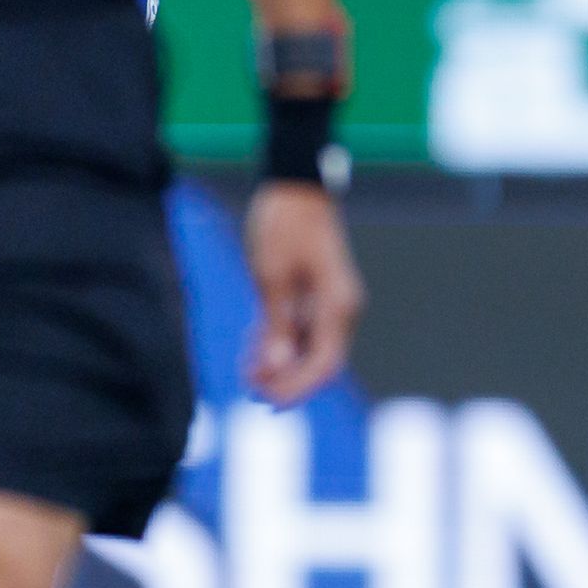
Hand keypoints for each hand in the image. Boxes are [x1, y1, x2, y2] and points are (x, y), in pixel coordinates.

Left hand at [243, 180, 361, 403]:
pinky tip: (253, 350)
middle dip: (286, 380)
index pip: (324, 364)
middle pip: (319, 362)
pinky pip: (303, 330)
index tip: (267, 401)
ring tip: (246, 372)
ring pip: (309, 349)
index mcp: (338, 305)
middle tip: (250, 390)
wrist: (295, 185)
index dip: (297, 388)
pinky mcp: (318, 295)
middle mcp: (341, 308)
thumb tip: (279, 368)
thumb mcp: (272, 278)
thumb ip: (278, 326)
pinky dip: (281, 344)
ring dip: (280, 364)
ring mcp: (331, 302)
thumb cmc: (284, 226)